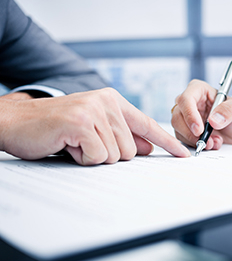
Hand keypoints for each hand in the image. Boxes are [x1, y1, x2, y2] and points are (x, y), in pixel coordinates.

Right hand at [0, 88, 189, 164]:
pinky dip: (83, 159)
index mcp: (112, 101)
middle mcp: (106, 101)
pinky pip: (98, 157)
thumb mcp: (95, 130)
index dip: (167, 141)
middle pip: (131, 149)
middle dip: (109, 154)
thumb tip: (147, 147)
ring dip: (94, 156)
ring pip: (116, 155)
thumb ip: (123, 136)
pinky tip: (69, 146)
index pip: (147, 124)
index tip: (183, 154)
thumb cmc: (58, 128)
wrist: (19, 122)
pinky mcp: (81, 123)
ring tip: (76, 143)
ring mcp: (94, 110)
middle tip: (86, 144)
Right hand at [171, 80, 231, 149]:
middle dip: (191, 133)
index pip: (186, 99)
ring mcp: (185, 117)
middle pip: (178, 117)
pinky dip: (196, 145)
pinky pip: (183, 140)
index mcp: (198, 90)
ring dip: (195, 140)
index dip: (190, 115)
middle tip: (207, 141)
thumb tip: (213, 120)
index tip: (199, 130)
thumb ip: (229, 110)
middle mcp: (188, 102)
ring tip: (214, 142)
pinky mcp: (185, 130)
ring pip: (178, 130)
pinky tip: (211, 143)